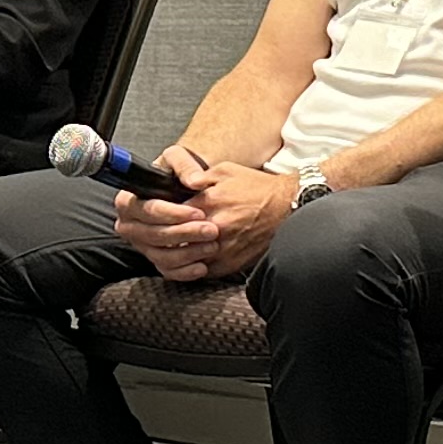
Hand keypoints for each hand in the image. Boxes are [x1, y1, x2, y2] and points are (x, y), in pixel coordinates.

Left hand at [117, 156, 295, 282]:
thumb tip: (182, 182)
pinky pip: (201, 272)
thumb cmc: (258, 188)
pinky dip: (192, 266)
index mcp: (208, 204)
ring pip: (184, 259)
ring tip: (170, 247)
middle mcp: (214, 230)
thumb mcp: (225, 171)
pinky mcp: (230, 265)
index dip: (159, 217)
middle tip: (156, 234)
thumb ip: (199, 177)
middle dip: (162, 237)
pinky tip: (190, 258)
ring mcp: (222, 250)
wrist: (288, 207)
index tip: (155, 216)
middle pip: (173, 240)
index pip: (169, 216)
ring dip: (175, 254)